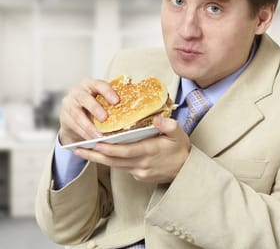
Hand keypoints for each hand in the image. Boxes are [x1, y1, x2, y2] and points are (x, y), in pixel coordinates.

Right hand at [59, 78, 118, 144]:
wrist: (75, 117)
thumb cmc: (95, 107)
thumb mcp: (103, 101)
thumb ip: (113, 102)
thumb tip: (136, 106)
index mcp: (90, 84)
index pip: (99, 84)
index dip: (107, 92)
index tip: (117, 101)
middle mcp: (78, 91)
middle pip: (85, 98)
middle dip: (95, 108)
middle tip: (105, 118)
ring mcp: (69, 103)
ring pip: (77, 114)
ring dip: (89, 126)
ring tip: (99, 135)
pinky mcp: (64, 117)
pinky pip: (74, 125)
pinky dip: (84, 133)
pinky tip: (92, 139)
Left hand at [74, 116, 190, 182]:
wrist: (186, 169)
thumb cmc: (180, 148)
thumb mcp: (178, 133)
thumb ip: (167, 124)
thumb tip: (156, 118)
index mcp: (149, 151)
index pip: (124, 151)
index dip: (107, 148)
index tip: (93, 143)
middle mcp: (142, 164)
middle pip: (114, 161)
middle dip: (94, 155)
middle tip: (77, 148)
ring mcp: (140, 173)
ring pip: (115, 166)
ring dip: (98, 159)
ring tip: (83, 152)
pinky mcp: (139, 176)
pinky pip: (122, 168)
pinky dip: (110, 162)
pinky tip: (101, 155)